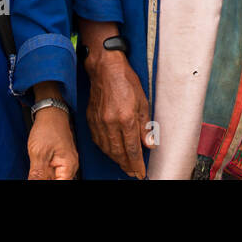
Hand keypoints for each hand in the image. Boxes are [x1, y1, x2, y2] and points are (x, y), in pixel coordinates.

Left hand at [27, 103, 77, 179]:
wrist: (50, 112)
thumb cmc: (48, 128)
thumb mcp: (39, 153)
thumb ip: (38, 175)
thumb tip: (33, 185)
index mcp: (68, 166)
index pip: (60, 185)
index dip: (48, 185)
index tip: (38, 177)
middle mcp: (69, 166)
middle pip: (57, 181)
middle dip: (44, 179)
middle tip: (36, 170)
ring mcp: (64, 163)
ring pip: (53, 178)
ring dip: (43, 177)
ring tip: (37, 165)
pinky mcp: (58, 160)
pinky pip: (51, 172)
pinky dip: (43, 173)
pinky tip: (37, 168)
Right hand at [84, 50, 151, 179]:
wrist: (105, 68)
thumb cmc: (125, 80)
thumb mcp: (143, 101)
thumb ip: (145, 125)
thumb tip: (150, 144)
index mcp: (126, 118)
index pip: (132, 149)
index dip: (137, 163)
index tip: (140, 172)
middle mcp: (111, 123)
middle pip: (119, 153)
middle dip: (127, 165)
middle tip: (133, 172)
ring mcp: (99, 122)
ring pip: (107, 149)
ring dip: (116, 160)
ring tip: (125, 165)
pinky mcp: (91, 120)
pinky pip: (98, 141)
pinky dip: (106, 150)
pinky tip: (111, 152)